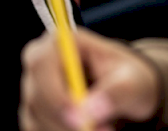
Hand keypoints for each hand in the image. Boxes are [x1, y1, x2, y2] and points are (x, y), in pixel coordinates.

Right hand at [20, 29, 160, 130]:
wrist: (127, 93)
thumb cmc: (130, 79)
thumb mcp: (134, 82)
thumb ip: (114, 93)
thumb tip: (90, 110)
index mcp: (59, 44)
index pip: (40, 65)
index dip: (54, 94)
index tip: (79, 120)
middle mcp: (39, 63)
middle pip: (36, 96)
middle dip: (64, 121)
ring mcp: (34, 88)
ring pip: (36, 117)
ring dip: (67, 130)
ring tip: (104, 128)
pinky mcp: (35, 111)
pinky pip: (38, 129)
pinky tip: (88, 130)